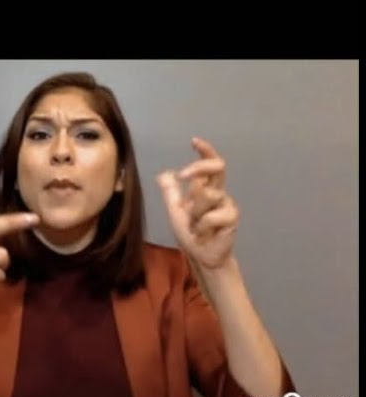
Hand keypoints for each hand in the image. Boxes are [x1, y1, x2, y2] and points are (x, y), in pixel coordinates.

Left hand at [158, 137, 238, 269]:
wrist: (200, 254)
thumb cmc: (190, 233)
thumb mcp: (175, 210)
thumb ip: (170, 192)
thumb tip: (164, 173)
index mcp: (206, 189)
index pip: (210, 166)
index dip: (205, 152)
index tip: (194, 141)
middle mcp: (219, 192)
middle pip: (217, 168)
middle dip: (200, 167)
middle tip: (183, 175)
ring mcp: (227, 204)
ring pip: (206, 195)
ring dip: (194, 214)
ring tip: (196, 227)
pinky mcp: (232, 217)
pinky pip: (211, 215)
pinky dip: (201, 226)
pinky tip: (205, 234)